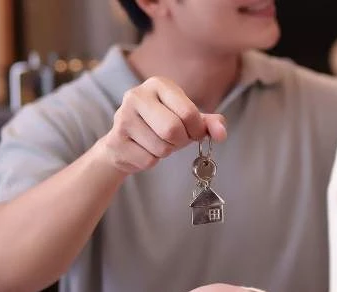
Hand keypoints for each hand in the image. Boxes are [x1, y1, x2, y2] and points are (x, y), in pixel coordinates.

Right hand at [92, 76, 227, 174]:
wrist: (124, 141)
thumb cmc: (161, 125)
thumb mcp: (187, 119)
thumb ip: (209, 123)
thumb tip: (221, 133)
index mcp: (158, 84)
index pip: (188, 112)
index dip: (196, 130)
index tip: (194, 132)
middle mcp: (136, 95)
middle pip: (173, 130)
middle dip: (181, 142)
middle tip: (177, 140)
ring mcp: (122, 117)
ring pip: (161, 148)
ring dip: (166, 152)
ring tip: (158, 142)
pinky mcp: (115, 140)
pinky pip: (148, 160)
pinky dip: (152, 161)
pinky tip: (144, 150)